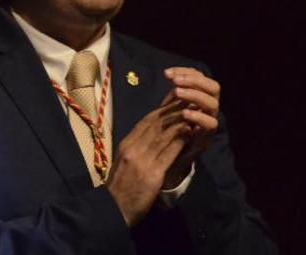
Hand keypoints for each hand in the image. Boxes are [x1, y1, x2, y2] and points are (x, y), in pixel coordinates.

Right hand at [106, 98, 191, 226]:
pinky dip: (180, 140)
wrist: (112, 208)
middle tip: (187, 97)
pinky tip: (189, 131)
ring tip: (192, 109)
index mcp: (126, 144)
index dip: (162, 109)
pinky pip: (168, 153)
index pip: (145, 122)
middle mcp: (133, 148)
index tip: (174, 100)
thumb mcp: (124, 161)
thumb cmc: (119, 187)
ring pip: (163, 134)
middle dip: (172, 109)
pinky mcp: (151, 174)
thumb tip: (148, 136)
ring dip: (180, 120)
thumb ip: (136, 148)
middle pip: (155, 124)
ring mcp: (142, 160)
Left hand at [160, 67, 220, 188]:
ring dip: (196, 95)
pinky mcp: (207, 138)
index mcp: (199, 98)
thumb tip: (169, 74)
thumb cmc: (166, 132)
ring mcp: (209, 123)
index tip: (167, 73)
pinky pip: (211, 125)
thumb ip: (172, 96)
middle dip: (195, 81)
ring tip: (178, 92)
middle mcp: (208, 109)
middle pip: (214, 87)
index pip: (200, 77)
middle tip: (175, 81)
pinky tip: (185, 113)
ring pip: (213, 103)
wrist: (167, 161)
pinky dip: (199, 117)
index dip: (186, 72)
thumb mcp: (168, 110)